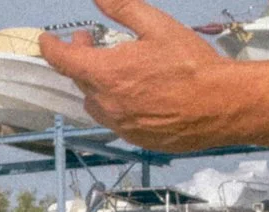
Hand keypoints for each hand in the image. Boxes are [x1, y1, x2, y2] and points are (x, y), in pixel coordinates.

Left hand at [36, 0, 268, 155]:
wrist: (222, 105)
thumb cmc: (191, 64)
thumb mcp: (156, 25)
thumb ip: (122, 8)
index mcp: (106, 74)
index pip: (63, 61)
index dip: (50, 47)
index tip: (46, 40)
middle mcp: (108, 105)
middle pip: (79, 81)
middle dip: (79, 59)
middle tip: (90, 41)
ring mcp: (121, 126)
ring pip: (96, 104)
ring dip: (96, 84)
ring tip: (113, 68)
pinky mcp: (137, 140)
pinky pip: (116, 121)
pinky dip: (116, 104)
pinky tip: (135, 92)